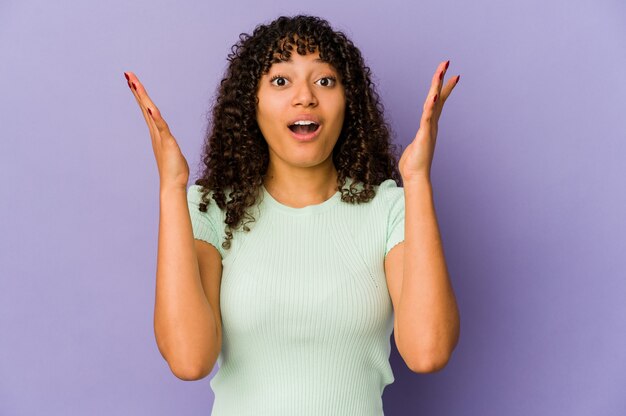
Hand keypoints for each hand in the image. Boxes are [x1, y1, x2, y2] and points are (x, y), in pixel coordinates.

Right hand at [125, 72, 189, 190]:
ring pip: (150, 112)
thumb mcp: (172, 151)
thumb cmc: (174, 171)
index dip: (140, 95)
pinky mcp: (167, 142)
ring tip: (134, 83)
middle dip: (137, 89)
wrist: (173, 185)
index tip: (132, 81)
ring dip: (143, 97)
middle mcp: (155, 132)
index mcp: (156, 132)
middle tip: (127, 74)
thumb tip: (169, 144)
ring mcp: (160, 136)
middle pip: (144, 106)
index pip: (147, 109)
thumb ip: (169, 144)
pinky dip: (156, 117)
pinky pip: (161, 127)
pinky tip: (150, 107)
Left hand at [398, 60, 459, 182]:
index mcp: (429, 124)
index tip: (454, 75)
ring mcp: (429, 127)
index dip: (445, 88)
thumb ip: (418, 141)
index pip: (438, 102)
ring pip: (433, 101)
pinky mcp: (424, 133)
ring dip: (437, 85)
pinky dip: (431, 105)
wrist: (415, 176)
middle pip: (437, 96)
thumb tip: (418, 143)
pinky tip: (434, 94)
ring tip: (441, 70)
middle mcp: (431, 123)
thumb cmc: (413, 164)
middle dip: (441, 78)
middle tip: (447, 62)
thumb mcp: (415, 147)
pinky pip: (427, 116)